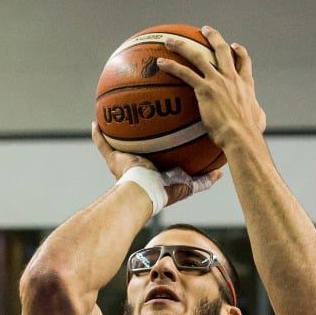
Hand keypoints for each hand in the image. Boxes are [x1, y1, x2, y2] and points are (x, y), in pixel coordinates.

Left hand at [91, 123, 222, 205]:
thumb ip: (103, 140)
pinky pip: (202, 183)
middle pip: (181, 160)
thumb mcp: (113, 153)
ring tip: (216, 150)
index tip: (176, 129)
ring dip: (205, 163)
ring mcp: (178, 181)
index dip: (170, 142)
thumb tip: (95, 123)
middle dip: (189, 151)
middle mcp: (167, 173)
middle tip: (200, 136)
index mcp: (153, 165)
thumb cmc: (127, 173)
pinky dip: (211, 178)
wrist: (140, 191)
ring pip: (195, 172)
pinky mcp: (186, 188)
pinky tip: (220, 170)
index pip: (163, 151)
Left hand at [156, 26, 267, 154]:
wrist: (241, 135)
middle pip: (221, 50)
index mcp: (245, 84)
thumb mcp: (258, 120)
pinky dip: (172, 66)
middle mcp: (231, 77)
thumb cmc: (249, 133)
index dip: (238, 51)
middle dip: (213, 37)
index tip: (233, 45)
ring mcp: (218, 81)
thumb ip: (255, 114)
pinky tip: (160, 63)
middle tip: (205, 30)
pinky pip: (185, 74)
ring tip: (170, 40)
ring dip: (183, 46)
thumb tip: (256, 119)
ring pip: (198, 56)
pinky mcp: (205, 89)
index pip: (244, 61)